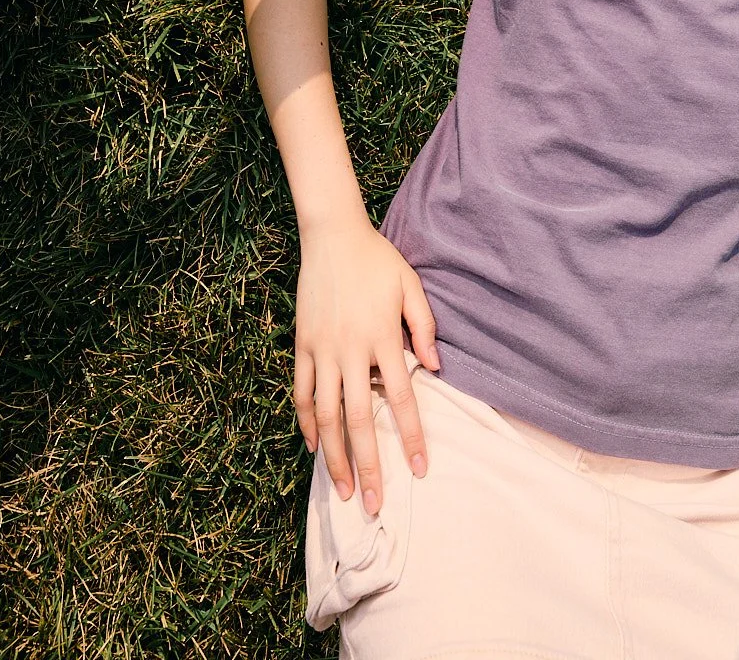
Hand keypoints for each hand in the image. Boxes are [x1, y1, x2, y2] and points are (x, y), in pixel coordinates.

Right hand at [294, 214, 439, 514]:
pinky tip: (314, 446)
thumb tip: (435, 368)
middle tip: (375, 504)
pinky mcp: (302, 345)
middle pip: (360, 420)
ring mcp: (322, 350)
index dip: (409, 437)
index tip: (419, 469)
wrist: (332, 234)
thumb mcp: (410, 285)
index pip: (401, 398)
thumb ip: (425, 326)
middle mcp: (351, 350)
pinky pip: (304, 392)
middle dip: (369, 465)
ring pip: (328, 415)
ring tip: (344, 489)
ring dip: (335, 456)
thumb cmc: (377, 260)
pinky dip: (308, 421)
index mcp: (383, 337)